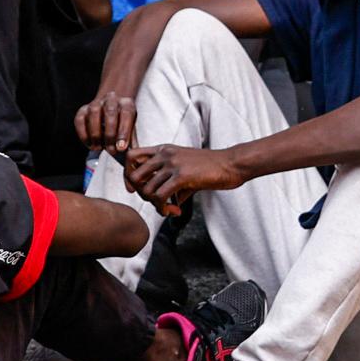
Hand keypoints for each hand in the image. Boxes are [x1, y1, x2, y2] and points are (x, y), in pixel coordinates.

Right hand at [77, 88, 139, 151]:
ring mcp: (96, 103)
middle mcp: (111, 99)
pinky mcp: (83, 109)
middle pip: (110, 112)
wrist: (111, 109)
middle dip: (110, 134)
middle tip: (111, 150)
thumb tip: (131, 154)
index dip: (124, 131)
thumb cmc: (122, 122)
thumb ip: (131, 139)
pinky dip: (83, 133)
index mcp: (126, 103)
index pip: (127, 113)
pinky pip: (80, 120)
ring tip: (98, 148)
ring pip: (94, 114)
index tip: (121, 148)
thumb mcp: (131, 128)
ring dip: (95, 133)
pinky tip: (89, 144)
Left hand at [125, 144, 243, 210]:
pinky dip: (163, 208)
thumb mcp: (186, 168)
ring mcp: (172, 164)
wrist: (231, 164)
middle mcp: (165, 153)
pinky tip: (174, 211)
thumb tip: (164, 203)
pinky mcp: (182, 176)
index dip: (128, 175)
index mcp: (164, 149)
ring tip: (167, 210)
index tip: (135, 189)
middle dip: (140, 194)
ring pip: (146, 189)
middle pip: (134, 175)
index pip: (131, 156)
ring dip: (154, 205)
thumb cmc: (211, 168)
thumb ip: (171, 182)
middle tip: (154, 202)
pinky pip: (160, 196)